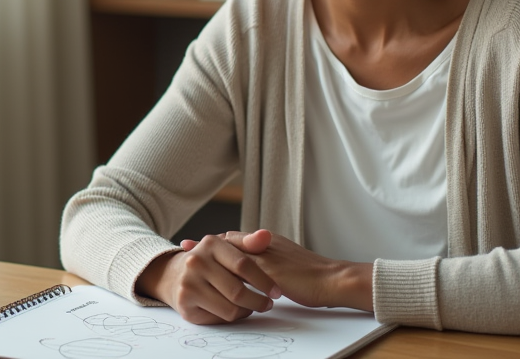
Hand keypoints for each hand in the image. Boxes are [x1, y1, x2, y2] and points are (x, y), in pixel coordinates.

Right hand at [135, 233, 281, 324]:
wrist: (174, 275)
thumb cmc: (209, 261)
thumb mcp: (227, 247)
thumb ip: (249, 243)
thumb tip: (266, 236)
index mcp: (210, 244)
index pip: (244, 265)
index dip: (264, 281)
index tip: (277, 291)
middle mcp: (196, 262)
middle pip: (238, 291)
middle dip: (259, 301)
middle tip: (268, 304)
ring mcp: (188, 284)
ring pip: (230, 309)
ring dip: (247, 311)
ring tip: (251, 306)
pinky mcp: (185, 306)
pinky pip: (219, 318)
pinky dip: (232, 317)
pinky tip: (234, 309)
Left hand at [186, 229, 373, 311]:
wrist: (333, 280)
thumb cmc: (315, 279)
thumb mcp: (288, 267)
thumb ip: (271, 265)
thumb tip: (257, 274)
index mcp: (269, 243)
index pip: (237, 240)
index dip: (217, 242)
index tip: (199, 242)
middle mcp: (265, 245)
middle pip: (228, 241)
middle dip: (206, 244)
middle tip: (185, 245)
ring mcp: (266, 255)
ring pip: (230, 252)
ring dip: (209, 254)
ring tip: (190, 257)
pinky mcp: (269, 268)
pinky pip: (241, 268)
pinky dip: (224, 270)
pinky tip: (209, 275)